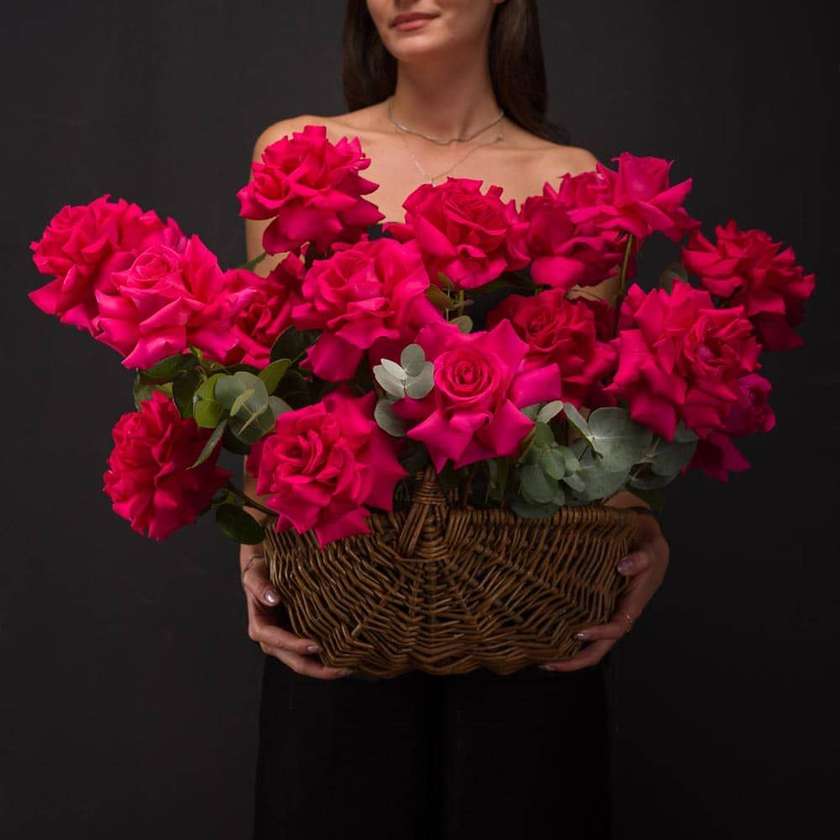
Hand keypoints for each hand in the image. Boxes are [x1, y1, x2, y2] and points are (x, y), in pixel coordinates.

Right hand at [240, 549, 351, 679]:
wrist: (266, 570)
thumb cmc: (259, 573)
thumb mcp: (254, 576)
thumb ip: (260, 586)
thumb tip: (273, 598)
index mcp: (261, 628)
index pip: (278, 642)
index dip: (296, 646)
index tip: (316, 645)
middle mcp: (274, 640)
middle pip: (295, 661)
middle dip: (318, 669)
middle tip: (342, 668)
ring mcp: (288, 640)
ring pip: (307, 661)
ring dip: (326, 667)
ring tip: (348, 665)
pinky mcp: (300, 636)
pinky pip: (314, 652)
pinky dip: (328, 656)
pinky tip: (345, 655)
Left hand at [540, 510, 669, 671]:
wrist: (645, 540)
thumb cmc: (648, 547)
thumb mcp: (650, 549)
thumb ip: (641, 559)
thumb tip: (622, 567)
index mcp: (632, 605)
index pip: (616, 628)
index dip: (599, 634)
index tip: (578, 633)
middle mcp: (617, 613)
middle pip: (599, 646)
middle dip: (575, 660)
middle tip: (547, 663)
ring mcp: (605, 610)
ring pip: (588, 640)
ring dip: (567, 651)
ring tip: (540, 655)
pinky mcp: (594, 602)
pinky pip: (580, 621)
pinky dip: (564, 629)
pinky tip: (543, 631)